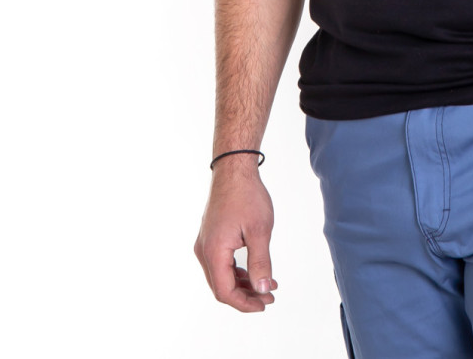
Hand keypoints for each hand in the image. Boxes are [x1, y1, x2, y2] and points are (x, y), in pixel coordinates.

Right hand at [194, 164, 277, 311]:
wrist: (233, 169)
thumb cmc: (247, 195)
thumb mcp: (259, 230)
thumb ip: (261, 262)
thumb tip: (262, 289)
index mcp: (214, 251)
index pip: (224, 291)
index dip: (244, 303)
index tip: (263, 304)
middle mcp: (204, 250)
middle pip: (221, 286)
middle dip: (245, 295)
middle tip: (268, 297)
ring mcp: (205, 243)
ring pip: (221, 275)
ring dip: (242, 283)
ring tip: (265, 285)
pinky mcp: (210, 236)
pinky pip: (221, 262)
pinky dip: (237, 270)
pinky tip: (253, 271)